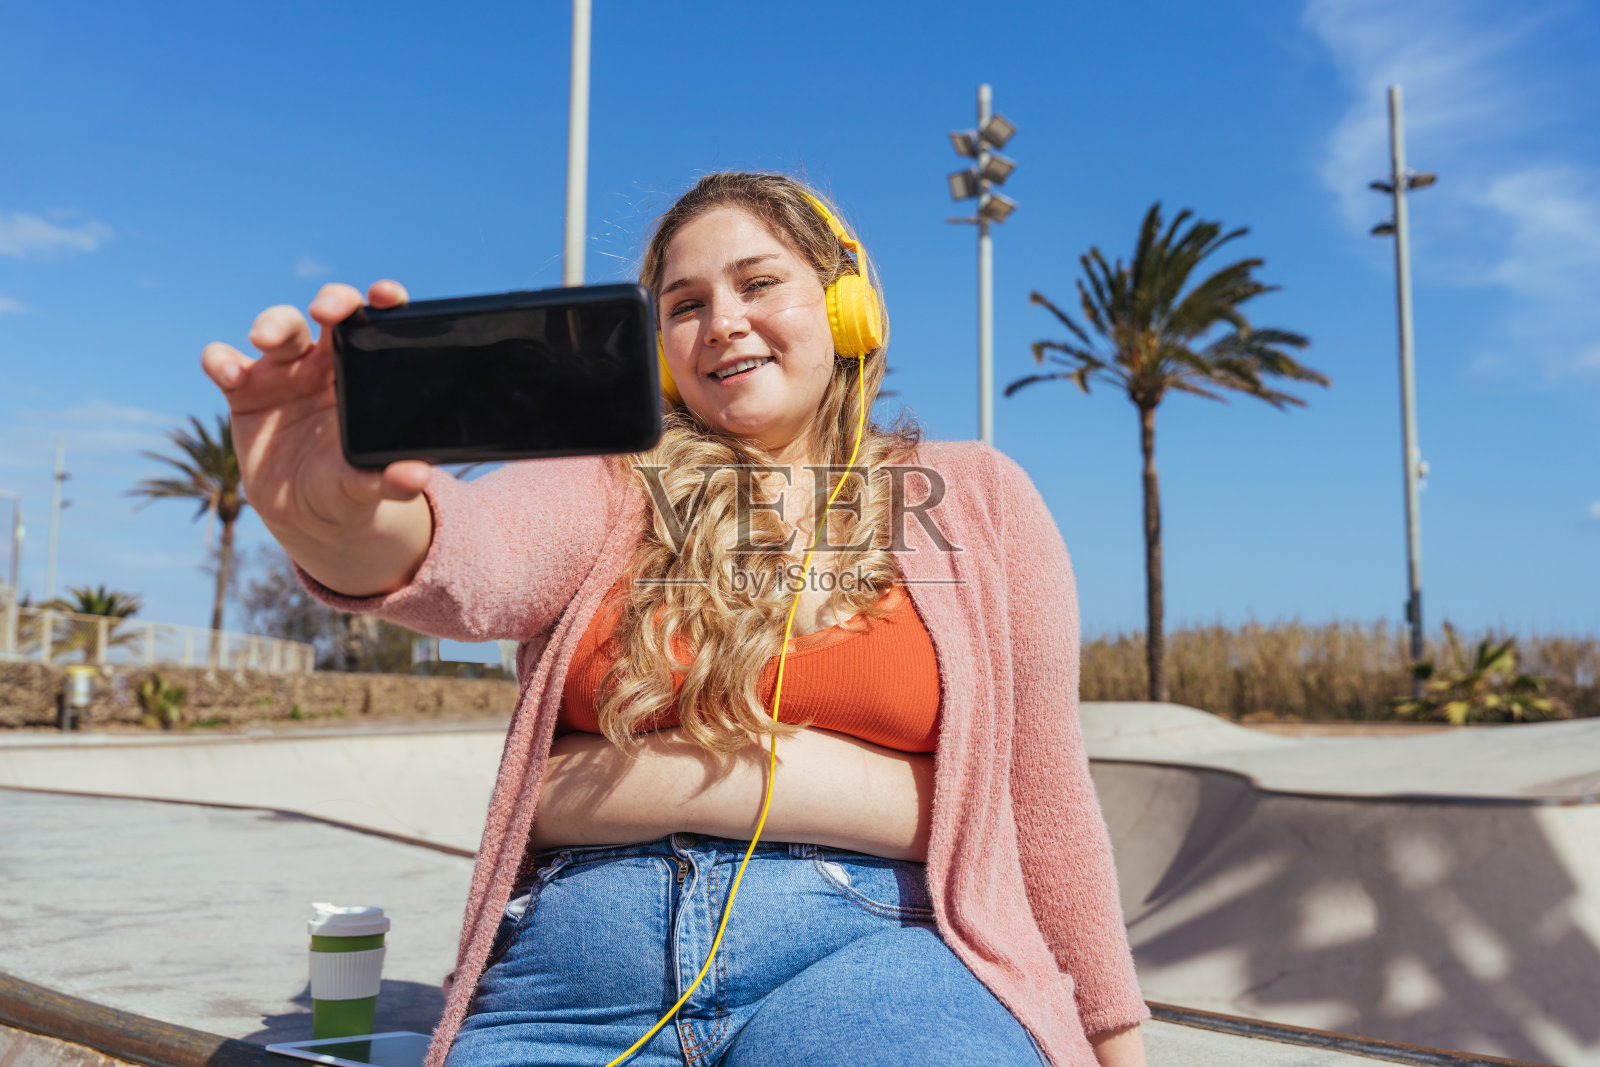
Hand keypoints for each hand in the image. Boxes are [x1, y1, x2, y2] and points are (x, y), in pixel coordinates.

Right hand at [201, 281, 434, 594]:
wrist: (302, 515)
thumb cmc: (345, 489)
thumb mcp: (367, 487)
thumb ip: (391, 480)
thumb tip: (416, 477)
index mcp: (367, 375)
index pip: (380, 325)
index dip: (385, 301)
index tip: (386, 295)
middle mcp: (327, 363)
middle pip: (330, 311)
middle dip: (330, 300)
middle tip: (325, 310)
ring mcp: (284, 372)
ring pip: (278, 326)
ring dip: (271, 323)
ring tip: (264, 339)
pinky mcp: (244, 389)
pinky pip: (224, 361)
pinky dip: (221, 359)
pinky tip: (230, 373)